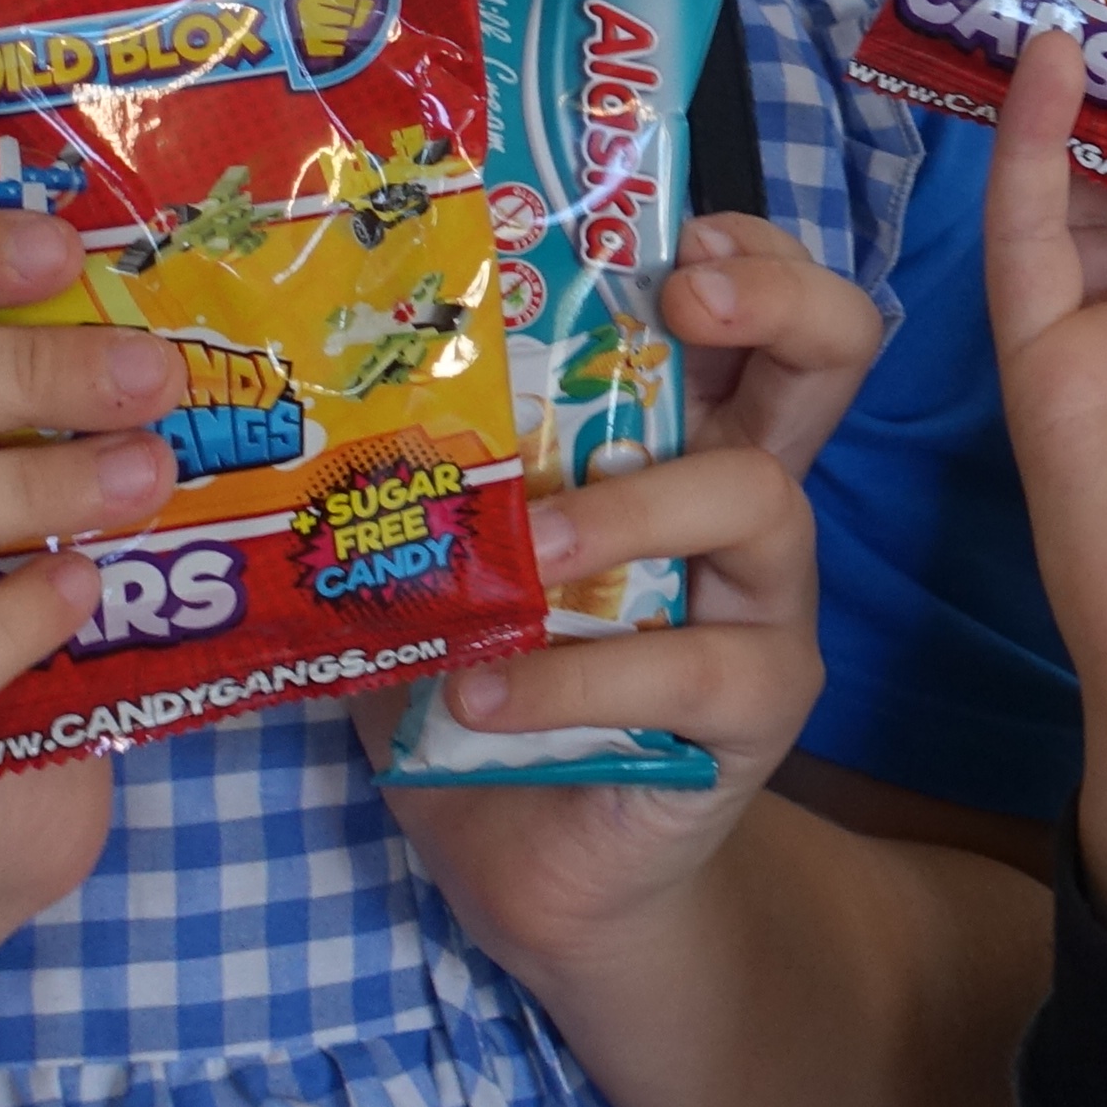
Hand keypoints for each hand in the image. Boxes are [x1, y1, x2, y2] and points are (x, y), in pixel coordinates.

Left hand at [367, 226, 884, 965]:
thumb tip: (275, 411)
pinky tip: (480, 694)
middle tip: (685, 300)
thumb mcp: (432, 568)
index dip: (743, 250)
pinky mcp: (756, 711)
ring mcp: (766, 605)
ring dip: (631, 508)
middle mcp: (742, 501)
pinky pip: (690, 668)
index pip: (752, 307)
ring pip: (760, 502)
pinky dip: (574, 675)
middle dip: (775, 298)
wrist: (534, 869)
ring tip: (530, 548)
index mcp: (676, 440)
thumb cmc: (485, 688)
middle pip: (831, 357)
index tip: (673, 236)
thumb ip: (395, 490)